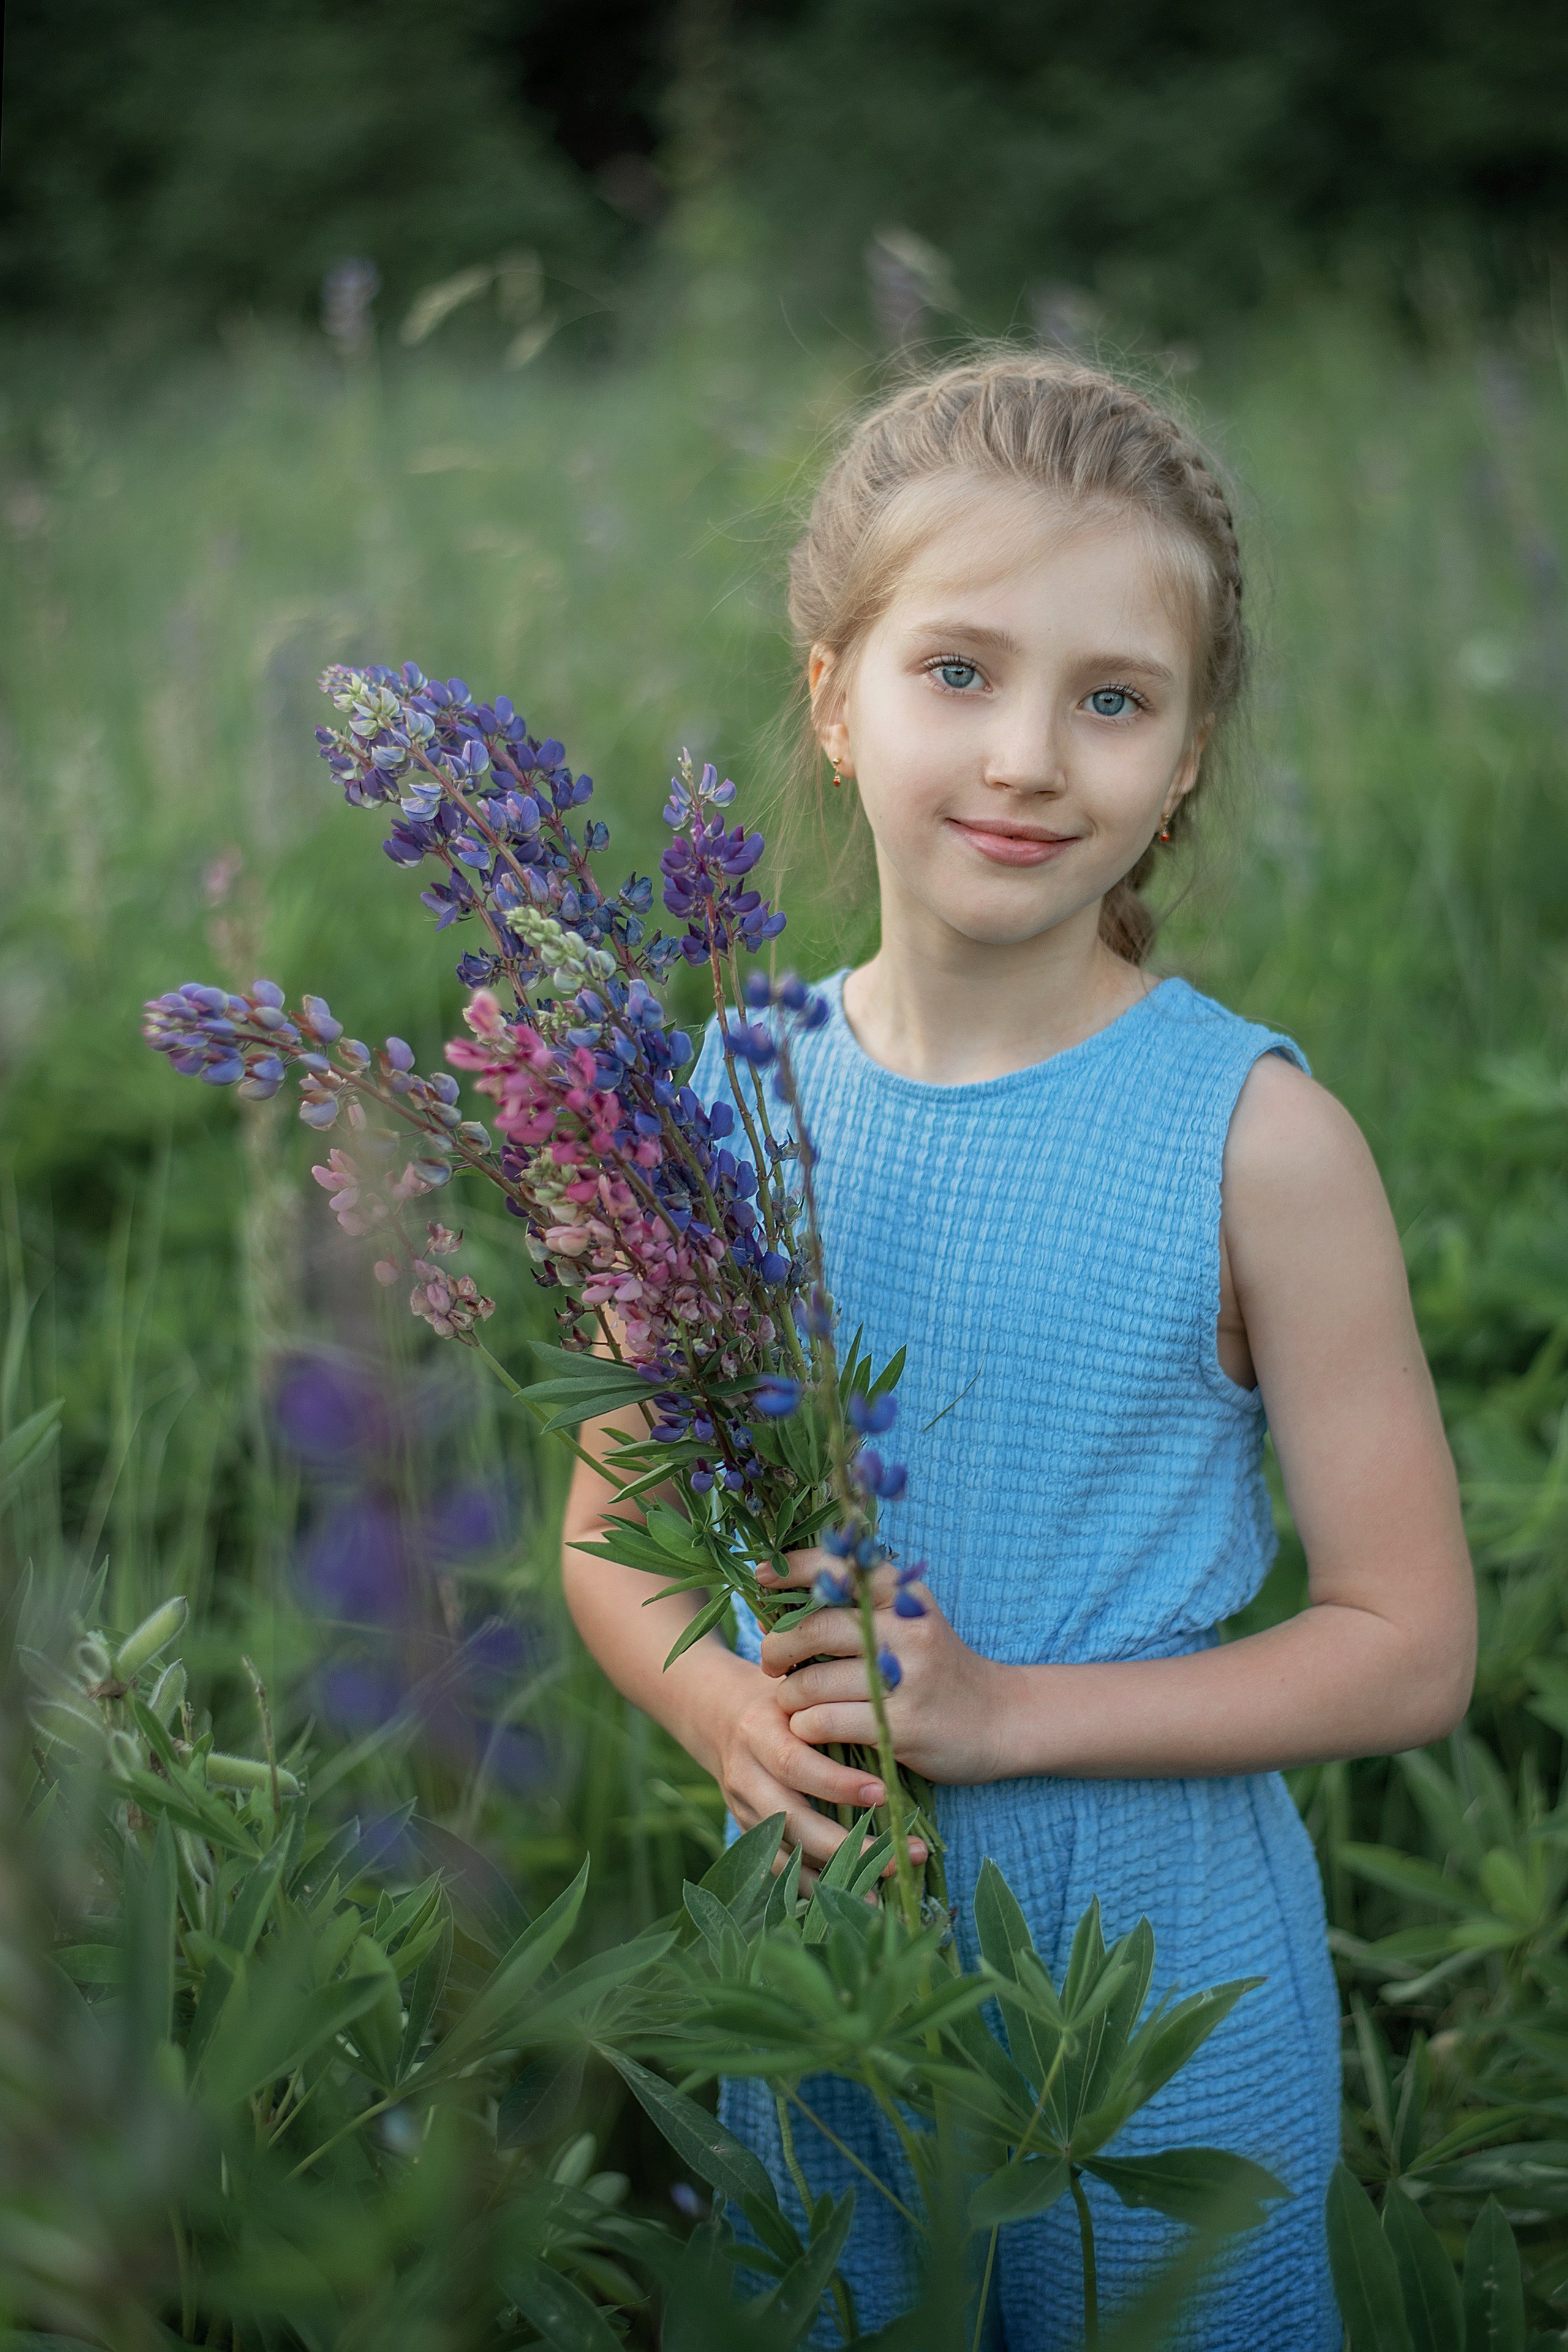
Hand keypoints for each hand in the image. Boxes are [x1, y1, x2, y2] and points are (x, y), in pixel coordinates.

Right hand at [707, 1659, 928, 1889]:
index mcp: (758, 1732)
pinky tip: (849, 1897)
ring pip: (785, 1853)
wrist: (720, 1716)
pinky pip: (778, 1869)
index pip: (795, 1763)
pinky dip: (812, 1886)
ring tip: (882, 1894)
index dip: (837, 1783)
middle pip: (791, 1820)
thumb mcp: (800, 1692)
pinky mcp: (747, 1833)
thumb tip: (893, 1731)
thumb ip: (834, 1709)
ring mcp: (742, 1809)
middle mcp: (745, 1775)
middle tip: (901, 1856)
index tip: (885, 1794)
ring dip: (835, 1877)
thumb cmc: (780, 1701)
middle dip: (847, 1845)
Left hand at [758, 1553, 1016, 1784]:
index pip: (838, 1567)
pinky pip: (826, 1721)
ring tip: (791, 1700)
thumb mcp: (910, 1622)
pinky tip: (811, 1727)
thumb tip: (777, 1602)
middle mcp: (907, 1630)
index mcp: (906, 1596)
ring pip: (812, 1682)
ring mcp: (907, 1679)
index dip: (792, 1568)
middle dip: (778, 1647)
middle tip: (771, 1663)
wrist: (1000, 1719)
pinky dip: (806, 1725)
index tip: (760, 1576)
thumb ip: (857, 1608)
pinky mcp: (903, 1726)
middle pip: (814, 1628)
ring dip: (788, 1695)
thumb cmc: (937, 1668)